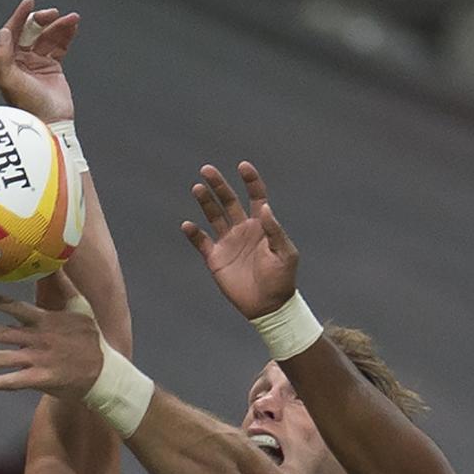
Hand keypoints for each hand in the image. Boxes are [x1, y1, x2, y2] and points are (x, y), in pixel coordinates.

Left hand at [0, 0, 79, 123]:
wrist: (51, 122)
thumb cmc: (29, 106)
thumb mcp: (10, 81)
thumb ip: (2, 55)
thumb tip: (4, 32)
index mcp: (7, 60)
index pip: (12, 31)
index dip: (20, 15)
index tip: (29, 1)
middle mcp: (21, 59)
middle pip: (31, 30)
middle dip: (42, 19)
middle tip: (54, 14)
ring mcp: (37, 62)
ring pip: (48, 36)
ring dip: (59, 25)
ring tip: (72, 19)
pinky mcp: (53, 66)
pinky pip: (59, 45)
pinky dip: (66, 35)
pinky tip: (73, 26)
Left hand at [0, 270, 103, 400]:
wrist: (104, 372)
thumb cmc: (91, 337)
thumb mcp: (81, 307)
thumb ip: (64, 284)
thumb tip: (56, 258)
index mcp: (47, 321)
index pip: (18, 309)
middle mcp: (39, 340)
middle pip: (3, 335)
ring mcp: (40, 361)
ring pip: (4, 359)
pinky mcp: (42, 380)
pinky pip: (14, 382)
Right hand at [182, 162, 298, 318]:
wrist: (268, 306)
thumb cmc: (282, 279)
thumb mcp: (285, 253)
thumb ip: (274, 230)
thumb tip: (265, 207)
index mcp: (261, 225)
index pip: (255, 196)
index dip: (250, 180)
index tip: (242, 166)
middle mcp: (243, 229)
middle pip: (228, 200)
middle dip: (218, 185)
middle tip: (207, 169)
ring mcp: (228, 242)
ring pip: (213, 216)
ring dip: (205, 202)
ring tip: (197, 188)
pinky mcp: (215, 258)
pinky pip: (201, 242)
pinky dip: (193, 233)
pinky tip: (188, 225)